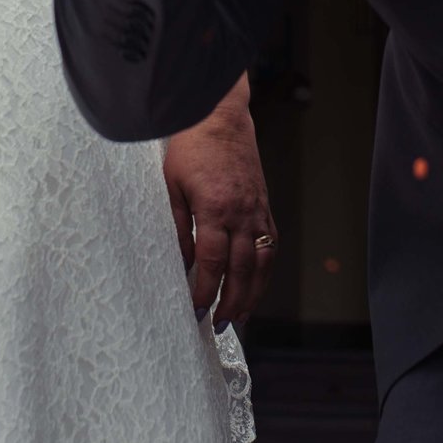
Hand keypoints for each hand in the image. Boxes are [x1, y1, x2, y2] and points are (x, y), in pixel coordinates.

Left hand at [162, 82, 276, 330]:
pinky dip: (266, 269)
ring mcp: (258, 209)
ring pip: (262, 261)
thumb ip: (177, 226)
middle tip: (221, 325)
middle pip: (242, 269)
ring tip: (242, 315)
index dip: (206, 290)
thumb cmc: (191, 148)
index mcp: (215, 209)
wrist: (221, 117)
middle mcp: (242, 213)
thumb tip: (183, 262)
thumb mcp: (171, 186)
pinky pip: (271, 244)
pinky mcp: (265, 205)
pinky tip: (258, 283)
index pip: (213, 262)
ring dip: (253, 292)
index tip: (197, 310)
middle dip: (232, 301)